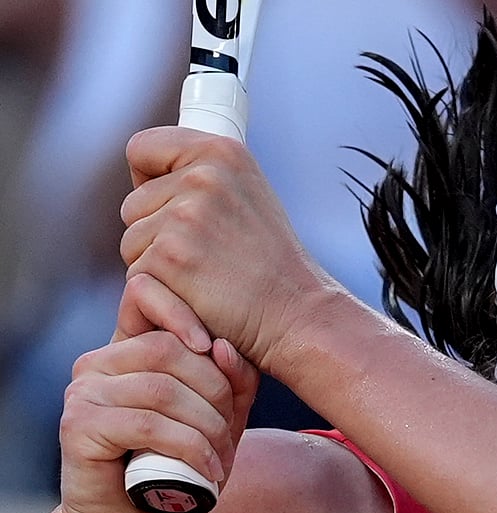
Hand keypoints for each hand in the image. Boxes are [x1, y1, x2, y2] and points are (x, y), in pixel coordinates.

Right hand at [57, 277, 258, 512]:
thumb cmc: (182, 472)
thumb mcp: (221, 421)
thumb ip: (231, 382)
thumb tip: (225, 347)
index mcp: (127, 352)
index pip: (155, 305)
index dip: (191, 317)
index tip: (225, 356)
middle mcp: (98, 365)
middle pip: (169, 351)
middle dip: (215, 393)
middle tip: (230, 436)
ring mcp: (83, 394)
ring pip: (162, 389)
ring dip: (206, 428)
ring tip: (221, 461)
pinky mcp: (78, 428)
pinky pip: (147, 424)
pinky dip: (188, 448)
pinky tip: (208, 472)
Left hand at [120, 126, 334, 371]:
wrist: (297, 313)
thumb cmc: (272, 265)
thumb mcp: (248, 196)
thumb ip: (201, 177)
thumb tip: (148, 174)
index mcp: (222, 152)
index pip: (143, 148)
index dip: (150, 181)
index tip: (173, 206)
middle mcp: (203, 176)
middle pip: (133, 203)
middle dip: (157, 232)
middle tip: (207, 255)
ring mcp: (185, 217)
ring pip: (132, 242)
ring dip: (158, 265)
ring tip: (207, 276)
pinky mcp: (168, 258)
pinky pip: (136, 276)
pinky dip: (160, 293)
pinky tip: (199, 297)